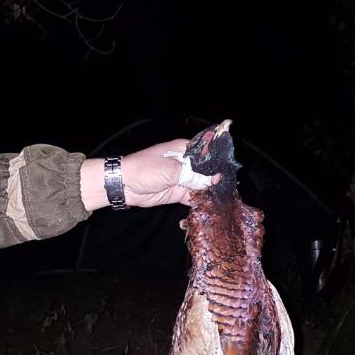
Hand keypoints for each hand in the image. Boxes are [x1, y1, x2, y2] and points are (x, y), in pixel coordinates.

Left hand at [79, 139, 219, 210]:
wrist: (123, 185)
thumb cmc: (144, 170)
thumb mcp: (171, 171)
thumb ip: (193, 176)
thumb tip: (213, 180)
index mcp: (183, 149)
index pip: (207, 152)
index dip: (218, 161)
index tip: (230, 170)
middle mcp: (185, 163)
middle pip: (206, 171)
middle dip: (216, 179)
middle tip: (230, 187)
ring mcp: (182, 179)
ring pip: (201, 185)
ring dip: (209, 191)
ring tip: (223, 198)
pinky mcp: (177, 193)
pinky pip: (193, 196)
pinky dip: (200, 201)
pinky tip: (210, 205)